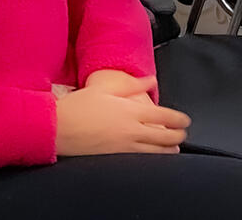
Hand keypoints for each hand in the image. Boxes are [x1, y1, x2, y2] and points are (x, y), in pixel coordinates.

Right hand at [56, 75, 190, 155]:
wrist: (56, 127)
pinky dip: (153, 159)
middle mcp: (132, 130)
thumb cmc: (77, 106)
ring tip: (173, 148)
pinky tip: (154, 158)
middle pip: (167, 137)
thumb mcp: (102, 88)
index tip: (185, 120)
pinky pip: (143, 160)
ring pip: (157, 152)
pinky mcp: (117, 158)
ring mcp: (125, 146)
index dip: (180, 119)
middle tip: (182, 134)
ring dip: (169, 150)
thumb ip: (130, 85)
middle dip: (179, 135)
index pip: (165, 116)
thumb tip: (151, 80)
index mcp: (130, 111)